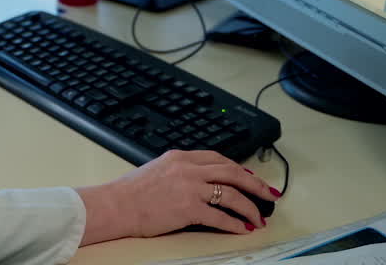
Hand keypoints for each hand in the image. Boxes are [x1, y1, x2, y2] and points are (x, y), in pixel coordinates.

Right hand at [76, 150, 278, 244]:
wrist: (116, 205)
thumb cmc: (131, 192)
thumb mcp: (157, 169)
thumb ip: (180, 170)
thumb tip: (199, 180)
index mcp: (181, 157)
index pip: (218, 158)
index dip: (239, 169)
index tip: (250, 177)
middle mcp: (188, 169)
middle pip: (232, 172)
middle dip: (255, 185)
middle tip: (268, 194)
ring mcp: (190, 188)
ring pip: (231, 194)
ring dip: (249, 207)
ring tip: (259, 217)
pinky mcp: (189, 209)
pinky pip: (220, 216)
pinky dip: (234, 223)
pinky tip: (242, 229)